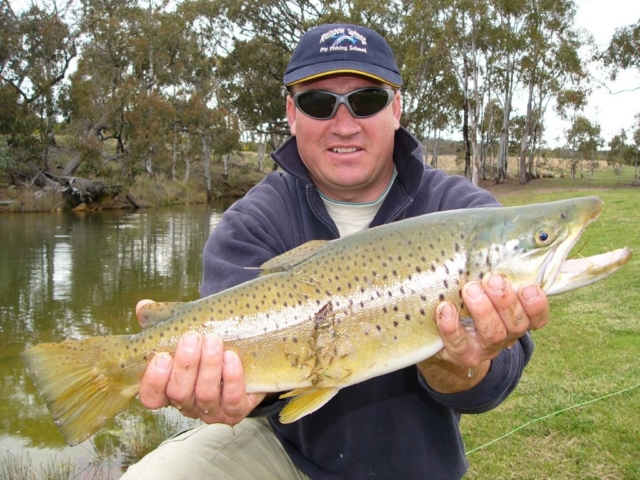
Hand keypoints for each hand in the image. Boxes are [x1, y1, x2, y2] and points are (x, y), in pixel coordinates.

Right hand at [135, 300, 265, 424]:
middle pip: (179, 393)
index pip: (151, 396)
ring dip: (209, 367)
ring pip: (205, 395)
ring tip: (214, 340)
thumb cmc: (207, 342)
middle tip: (192, 338)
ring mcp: (212, 410)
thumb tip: (141, 306)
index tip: (162, 355)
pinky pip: (233, 400)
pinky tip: (232, 357)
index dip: (154, 380)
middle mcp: (188, 403)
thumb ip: (163, 320)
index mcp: (169, 388)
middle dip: (185, 365)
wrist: (248, 351)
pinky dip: (232, 378)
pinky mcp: (237, 409)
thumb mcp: (185, 330)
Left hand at [436, 273, 547, 367]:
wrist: (446, 336)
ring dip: (483, 310)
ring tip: (470, 289)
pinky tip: (445, 308)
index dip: (536, 304)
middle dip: (506, 301)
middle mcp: (506, 335)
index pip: (537, 316)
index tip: (527, 286)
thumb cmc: (470, 300)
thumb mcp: (486, 287)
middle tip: (492, 279)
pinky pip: (459, 343)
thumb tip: (518, 237)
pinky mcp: (462, 354)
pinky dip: (452, 326)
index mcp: (518, 318)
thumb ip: (498, 272)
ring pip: (493, 334)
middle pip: (516, 324)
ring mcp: (485, 348)